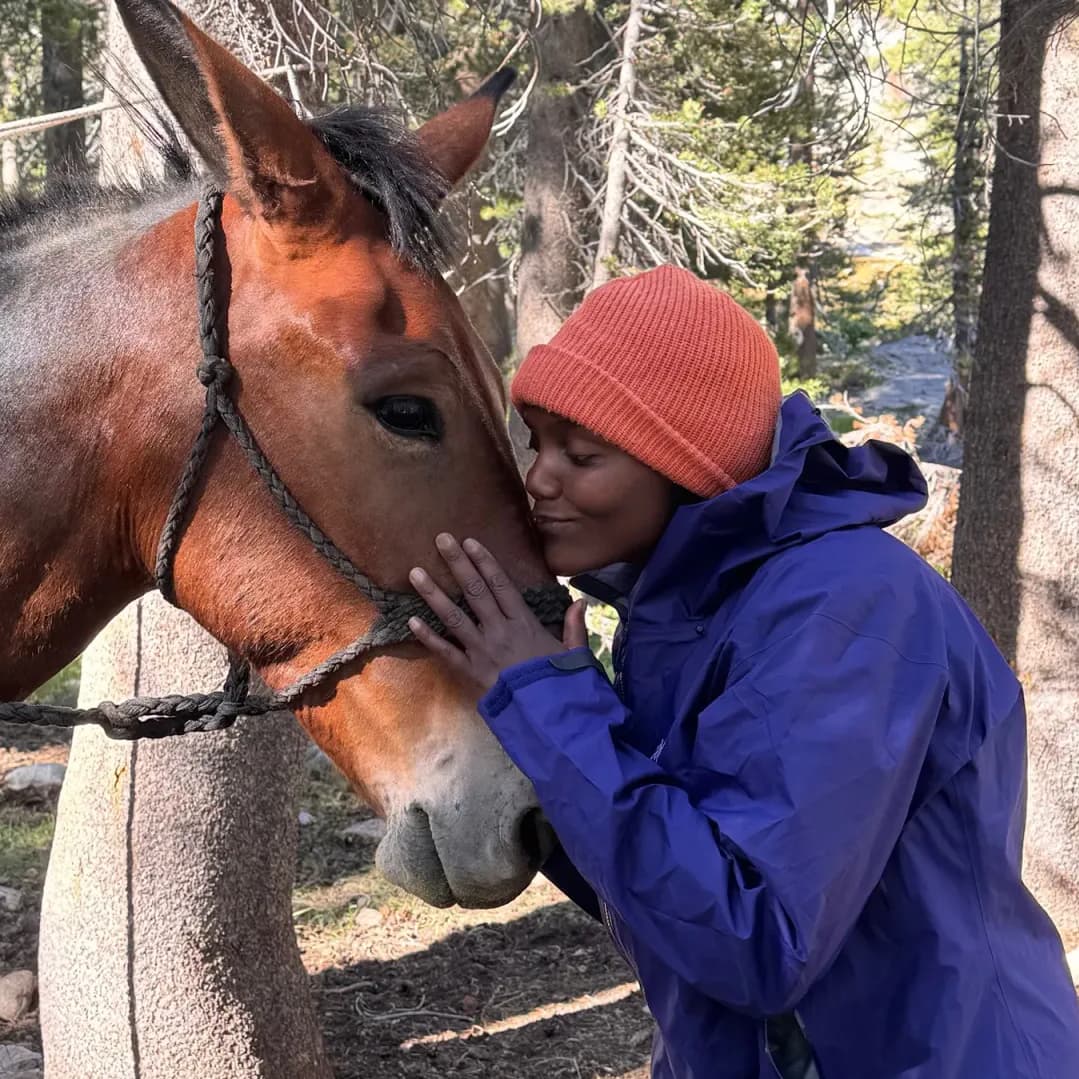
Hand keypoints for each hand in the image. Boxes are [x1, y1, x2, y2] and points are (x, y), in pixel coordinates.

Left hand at [408, 533, 587, 692]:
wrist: (548, 720)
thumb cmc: (562, 686)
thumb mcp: (575, 654)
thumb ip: (575, 626)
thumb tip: (580, 599)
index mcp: (524, 624)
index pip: (501, 585)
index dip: (485, 562)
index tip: (470, 542)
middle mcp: (500, 632)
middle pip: (475, 591)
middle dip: (457, 563)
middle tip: (441, 539)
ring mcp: (482, 651)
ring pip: (454, 616)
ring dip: (434, 593)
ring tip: (415, 572)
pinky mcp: (470, 672)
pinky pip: (445, 652)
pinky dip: (428, 636)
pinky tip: (412, 620)